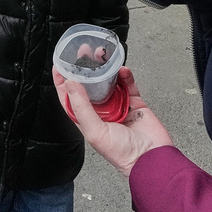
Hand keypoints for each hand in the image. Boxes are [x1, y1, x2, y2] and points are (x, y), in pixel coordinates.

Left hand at [53, 66, 173, 176]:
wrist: (152, 159)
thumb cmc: (122, 154)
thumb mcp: (94, 130)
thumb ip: (81, 106)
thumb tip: (70, 84)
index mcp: (87, 119)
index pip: (70, 97)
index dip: (63, 82)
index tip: (59, 65)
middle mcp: (101, 111)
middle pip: (89, 85)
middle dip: (85, 69)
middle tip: (83, 52)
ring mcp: (118, 106)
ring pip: (109, 82)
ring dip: (105, 69)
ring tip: (101, 54)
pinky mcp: (135, 103)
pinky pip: (128, 85)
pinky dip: (125, 76)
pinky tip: (122, 69)